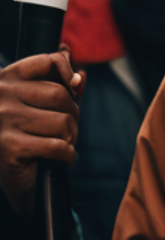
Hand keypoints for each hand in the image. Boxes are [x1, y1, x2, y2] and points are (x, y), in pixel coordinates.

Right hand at [0, 51, 84, 215]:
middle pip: (60, 94)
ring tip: (64, 143)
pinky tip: (63, 158)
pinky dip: (68, 155)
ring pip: (62, 121)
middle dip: (73, 114)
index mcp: (6, 79)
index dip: (66, 70)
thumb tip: (81, 76)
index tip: (74, 85)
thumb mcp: (40, 106)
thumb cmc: (27, 135)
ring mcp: (3, 120)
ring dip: (71, 136)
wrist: (9, 178)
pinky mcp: (10, 146)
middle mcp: (1, 96)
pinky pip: (56, 145)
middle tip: (69, 128)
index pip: (47, 61)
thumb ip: (60, 86)